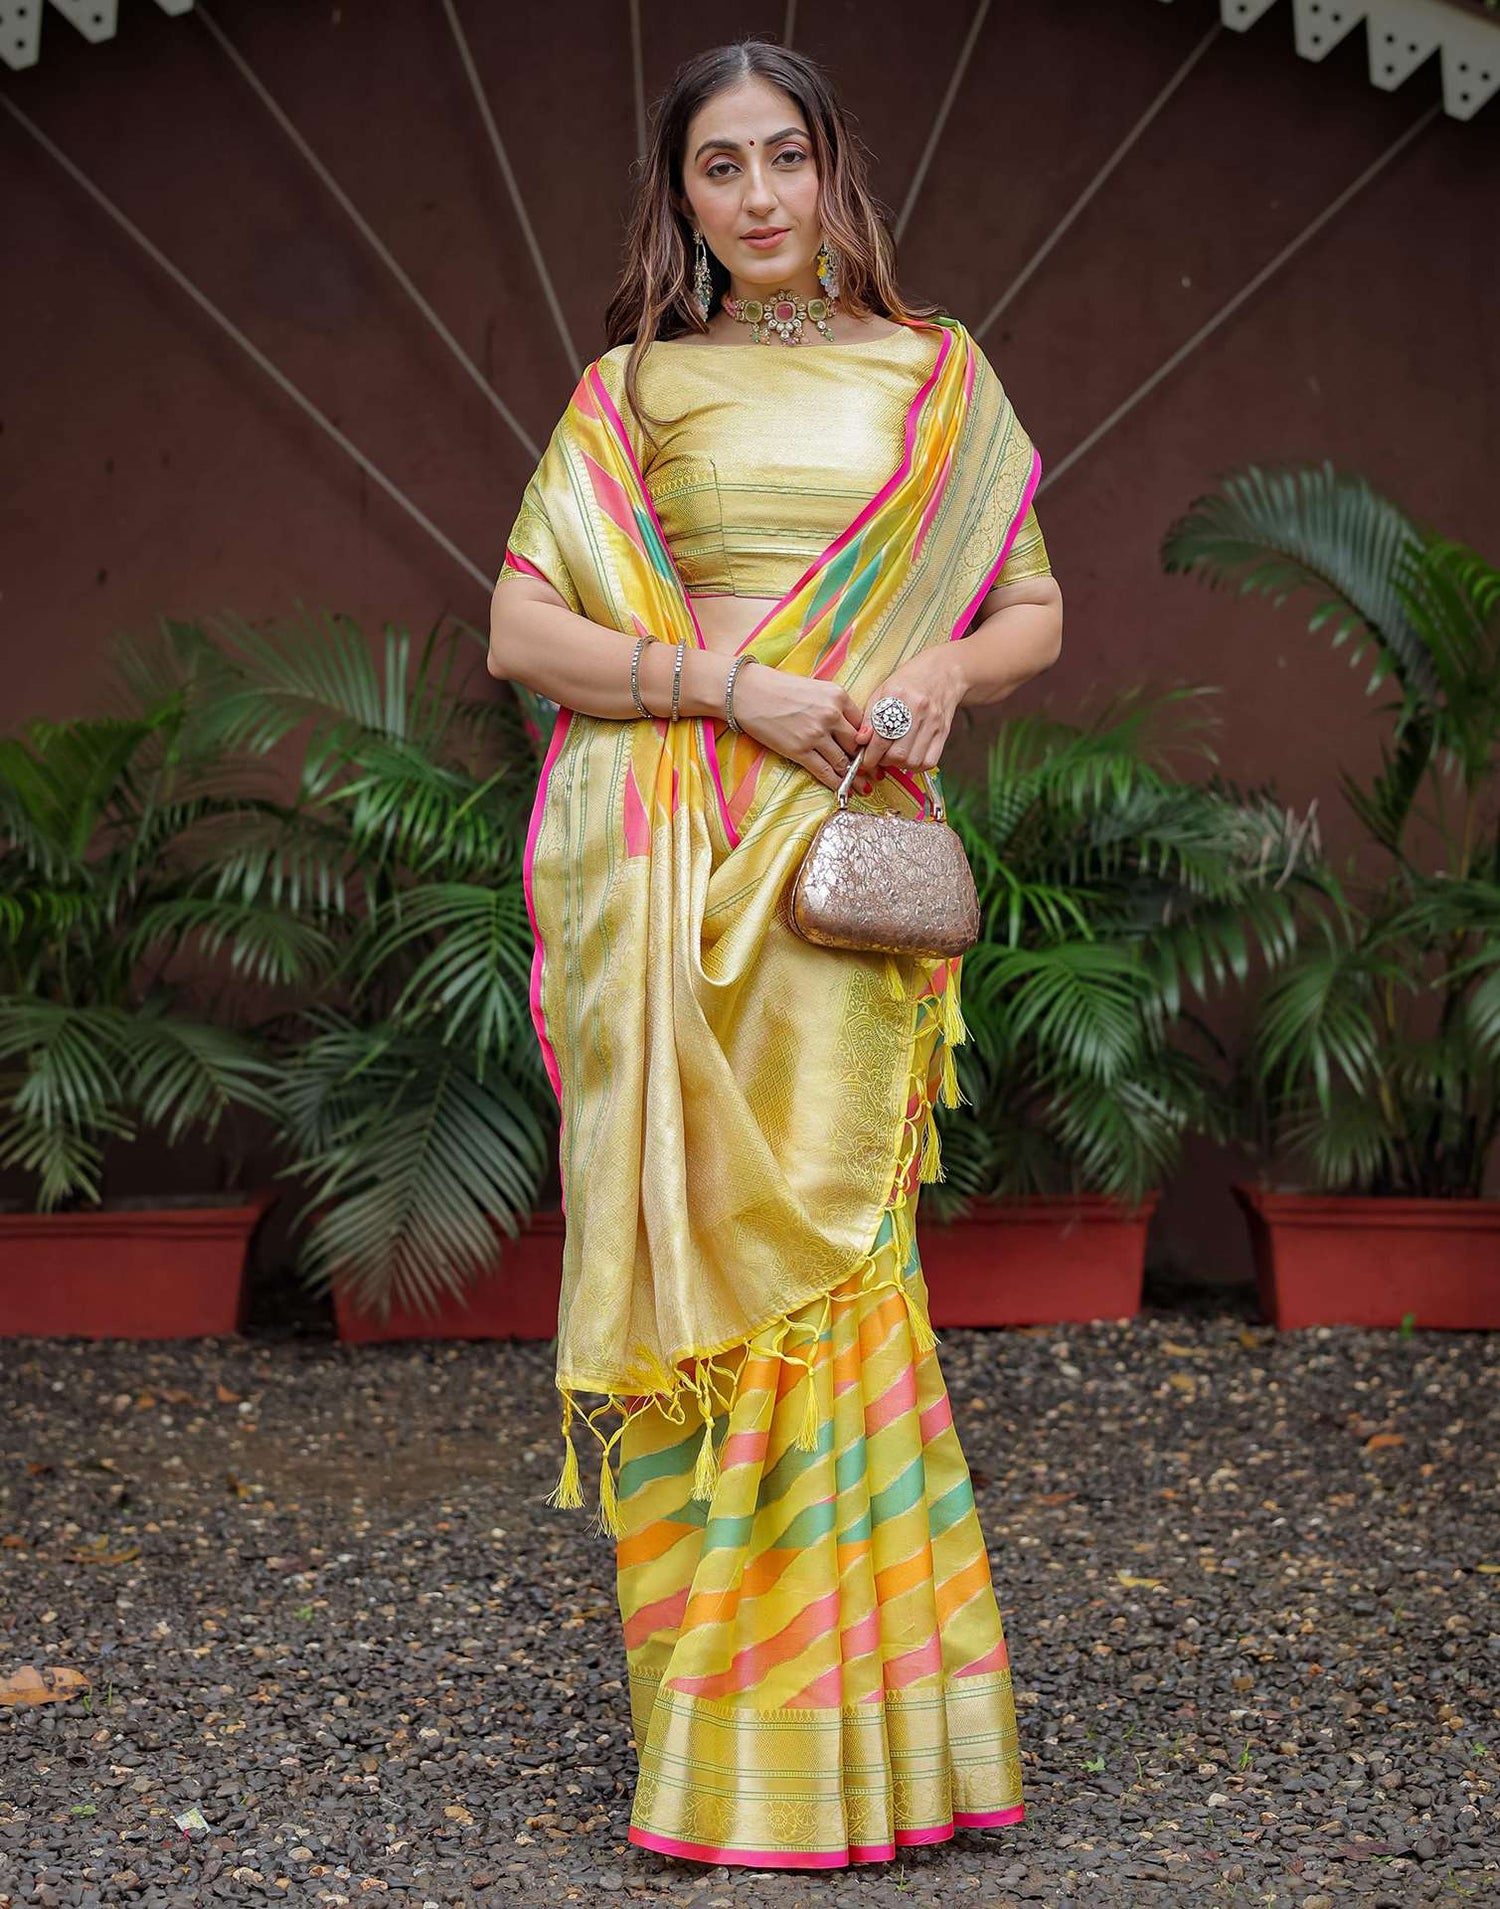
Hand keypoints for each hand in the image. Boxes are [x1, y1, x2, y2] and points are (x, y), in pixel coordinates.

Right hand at [731, 662, 871, 793]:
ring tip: (864, 787)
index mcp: (838, 696)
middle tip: (875, 774)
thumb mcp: (816, 688)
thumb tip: (852, 731)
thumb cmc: (780, 688)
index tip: (875, 753)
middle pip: (857, 745)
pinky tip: (844, 790)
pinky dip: (837, 783)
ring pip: (843, 761)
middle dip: (867, 762)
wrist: (748, 692)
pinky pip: (824, 771)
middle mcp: (831, 715)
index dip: (870, 742)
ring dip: (855, 777)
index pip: (863, 724)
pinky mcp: (799, 750)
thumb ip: (835, 706)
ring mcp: (815, 734)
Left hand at [856, 649, 964, 792]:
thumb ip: (870, 717)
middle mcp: (918, 710)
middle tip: (878, 756)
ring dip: (899, 764)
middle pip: (898, 753)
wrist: (942, 672)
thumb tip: (860, 741)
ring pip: (913, 761)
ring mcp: (933, 723)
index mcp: (898, 696)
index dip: (870, 754)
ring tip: (893, 755)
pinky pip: (929, 762)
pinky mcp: (944, 732)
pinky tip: (909, 756)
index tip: (865, 759)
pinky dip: (916, 765)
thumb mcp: (882, 691)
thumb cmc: (908, 682)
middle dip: (883, 761)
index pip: (881, 736)